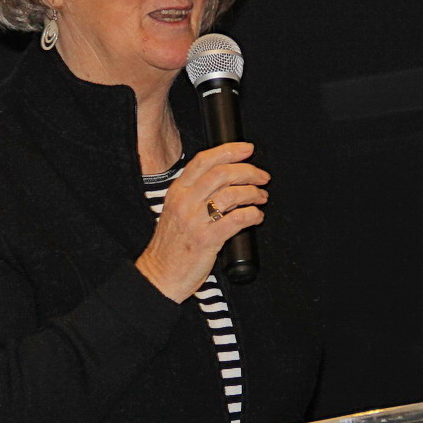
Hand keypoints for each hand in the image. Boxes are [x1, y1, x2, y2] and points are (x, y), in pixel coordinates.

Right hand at [136, 142, 268, 302]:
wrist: (161, 274)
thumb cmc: (172, 245)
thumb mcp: (175, 211)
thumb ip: (195, 193)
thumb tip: (227, 178)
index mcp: (177, 192)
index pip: (203, 161)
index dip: (228, 151)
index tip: (247, 149)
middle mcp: (185, 202)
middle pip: (221, 173)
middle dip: (248, 171)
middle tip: (262, 177)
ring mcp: (196, 221)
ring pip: (231, 194)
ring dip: (253, 193)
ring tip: (261, 197)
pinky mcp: (207, 239)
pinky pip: (237, 219)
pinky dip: (253, 214)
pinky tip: (256, 216)